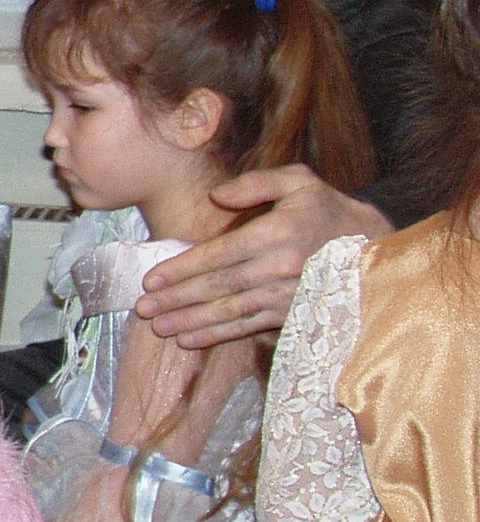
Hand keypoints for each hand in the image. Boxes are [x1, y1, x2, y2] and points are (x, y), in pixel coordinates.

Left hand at [134, 166, 389, 347]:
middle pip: (219, 287)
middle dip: (178, 299)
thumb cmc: (330, 211)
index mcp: (278, 233)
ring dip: (191, 321)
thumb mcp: (301, 182)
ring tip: (159, 328)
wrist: (378, 250)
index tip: (151, 280)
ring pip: (231, 312)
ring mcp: (289, 295)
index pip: (220, 255)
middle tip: (144, 309)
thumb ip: (257, 183)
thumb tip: (216, 195)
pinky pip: (249, 327)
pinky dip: (218, 335)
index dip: (183, 269)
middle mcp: (282, 267)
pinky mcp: (295, 314)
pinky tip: (190, 339)